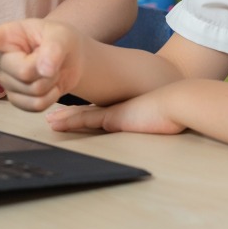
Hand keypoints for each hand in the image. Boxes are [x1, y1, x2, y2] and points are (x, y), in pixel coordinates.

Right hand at [0, 19, 84, 111]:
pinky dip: (50, 98)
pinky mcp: (15, 99)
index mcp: (6, 37)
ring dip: (48, 84)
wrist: (69, 59)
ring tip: (49, 71)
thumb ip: (53, 50)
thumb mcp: (60, 37)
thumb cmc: (60, 40)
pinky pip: (33, 106)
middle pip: (18, 73)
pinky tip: (49, 87)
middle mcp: (0, 60)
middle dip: (43, 70)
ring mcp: (5, 81)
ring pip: (28, 92)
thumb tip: (44, 68)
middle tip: (51, 59)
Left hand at [45, 85, 186, 135]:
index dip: (85, 115)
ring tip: (48, 121)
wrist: (178, 103)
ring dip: (64, 119)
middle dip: (69, 116)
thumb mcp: (160, 118)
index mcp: (126, 113)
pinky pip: (85, 120)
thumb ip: (153, 121)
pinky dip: (69, 122)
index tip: (72, 116)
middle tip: (52, 117)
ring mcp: (113, 113)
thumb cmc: (174, 113)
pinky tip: (55, 123)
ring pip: (81, 116)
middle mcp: (117, 111)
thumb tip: (157, 125)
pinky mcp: (112, 118)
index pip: (101, 114)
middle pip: (88, 114)